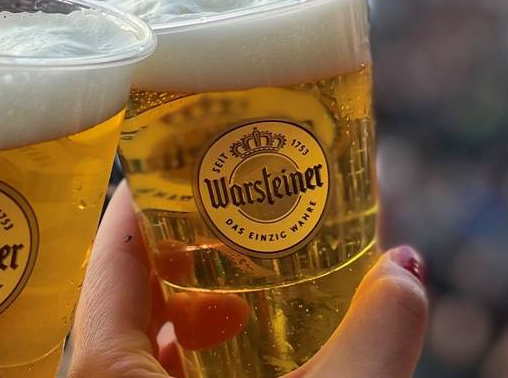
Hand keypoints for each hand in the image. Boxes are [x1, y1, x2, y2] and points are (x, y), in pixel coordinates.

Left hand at [68, 185, 428, 377]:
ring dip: (218, 321)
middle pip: (141, 299)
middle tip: (260, 216)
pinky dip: (225, 374)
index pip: (116, 248)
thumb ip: (373, 341)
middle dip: (204, 255)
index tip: (197, 152)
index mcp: (101, 374)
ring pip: (162, 358)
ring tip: (278, 288)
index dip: (157, 191)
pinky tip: (277, 369)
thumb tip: (407, 267)